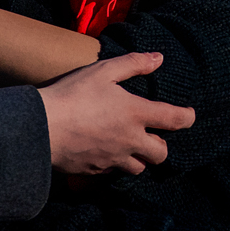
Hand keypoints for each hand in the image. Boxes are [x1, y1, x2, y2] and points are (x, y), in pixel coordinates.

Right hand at [39, 52, 195, 174]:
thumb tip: (158, 58)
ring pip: (139, 168)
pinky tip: (104, 151)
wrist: (40, 129)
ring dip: (139, 158)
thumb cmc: (72, 95)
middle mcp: (130, 140)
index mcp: (136, 114)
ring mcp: (114, 159)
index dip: (187, 117)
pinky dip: (115, 163)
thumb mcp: (103, 71)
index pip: (175, 120)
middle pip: (161, 154)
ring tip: (129, 144)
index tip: (188, 115)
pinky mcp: (96, 171)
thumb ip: (133, 64)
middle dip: (161, 145)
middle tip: (151, 133)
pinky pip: (114, 172)